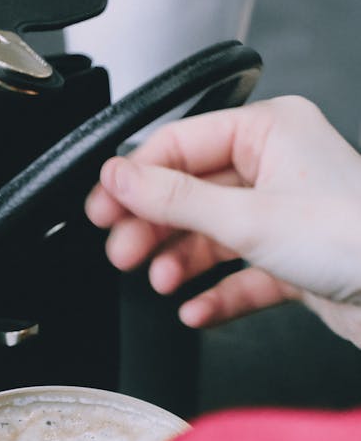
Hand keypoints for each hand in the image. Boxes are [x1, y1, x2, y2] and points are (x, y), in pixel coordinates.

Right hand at [85, 97, 360, 346]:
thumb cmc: (355, 239)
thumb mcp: (247, 217)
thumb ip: (173, 198)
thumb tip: (117, 177)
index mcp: (269, 131)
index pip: (181, 143)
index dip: (137, 177)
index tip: (104, 205)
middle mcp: (278, 165)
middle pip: (193, 190)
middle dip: (155, 225)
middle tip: (121, 249)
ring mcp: (287, 212)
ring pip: (214, 232)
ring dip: (181, 260)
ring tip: (157, 280)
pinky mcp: (296, 257)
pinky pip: (241, 272)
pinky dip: (215, 292)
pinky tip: (195, 308)